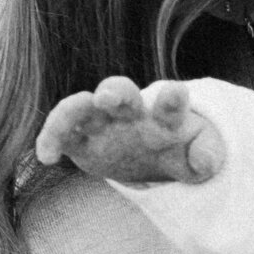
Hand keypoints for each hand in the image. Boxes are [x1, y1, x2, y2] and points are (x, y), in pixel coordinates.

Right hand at [34, 76, 225, 185]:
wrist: (155, 160)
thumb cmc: (179, 150)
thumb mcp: (199, 157)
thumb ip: (206, 154)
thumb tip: (206, 161)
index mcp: (164, 116)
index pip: (170, 103)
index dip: (173, 98)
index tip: (175, 93)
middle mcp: (131, 113)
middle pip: (121, 93)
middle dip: (114, 92)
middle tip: (108, 96)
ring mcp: (103, 124)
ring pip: (82, 108)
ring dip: (72, 110)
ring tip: (61, 125)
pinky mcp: (82, 141)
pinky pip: (62, 135)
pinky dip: (50, 139)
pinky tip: (46, 157)